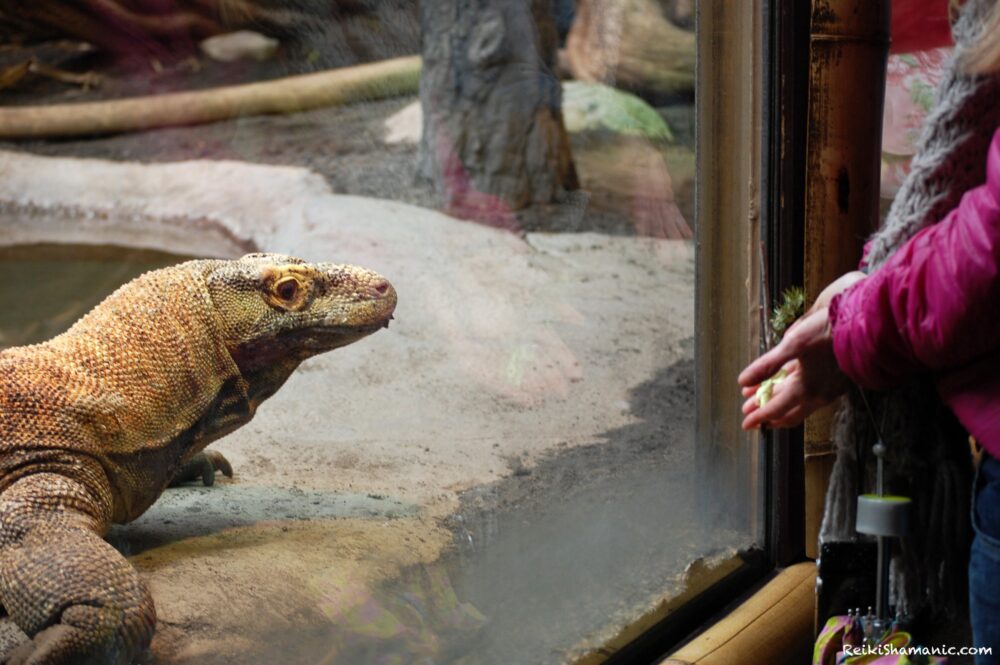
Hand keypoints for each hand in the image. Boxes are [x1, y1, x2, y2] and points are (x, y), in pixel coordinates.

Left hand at [737, 271, 865, 429]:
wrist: (870, 324)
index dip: (759, 416)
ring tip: (759, 395)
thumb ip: (768, 364)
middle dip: (766, 411)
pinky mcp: (835, 377)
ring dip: (777, 400)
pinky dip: (792, 389)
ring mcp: (829, 386)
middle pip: (788, 410)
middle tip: (749, 412)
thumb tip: (743, 381)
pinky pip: (809, 390)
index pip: (777, 409)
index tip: (746, 423)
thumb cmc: (831, 331)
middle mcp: (819, 393)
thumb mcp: (794, 343)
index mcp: (807, 388)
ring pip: (799, 401)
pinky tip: (784, 380)